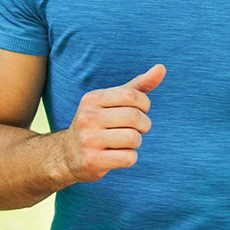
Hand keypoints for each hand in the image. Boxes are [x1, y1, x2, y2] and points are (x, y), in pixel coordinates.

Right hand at [56, 65, 163, 182]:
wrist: (68, 154)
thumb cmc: (98, 123)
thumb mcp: (113, 101)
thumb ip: (138, 85)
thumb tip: (161, 68)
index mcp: (92, 98)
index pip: (131, 95)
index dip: (144, 104)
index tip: (140, 110)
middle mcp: (87, 117)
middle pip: (134, 117)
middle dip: (144, 124)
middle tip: (137, 129)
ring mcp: (88, 140)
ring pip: (133, 138)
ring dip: (136, 142)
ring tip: (126, 142)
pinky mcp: (92, 161)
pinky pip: (128, 158)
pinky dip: (130, 157)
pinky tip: (118, 155)